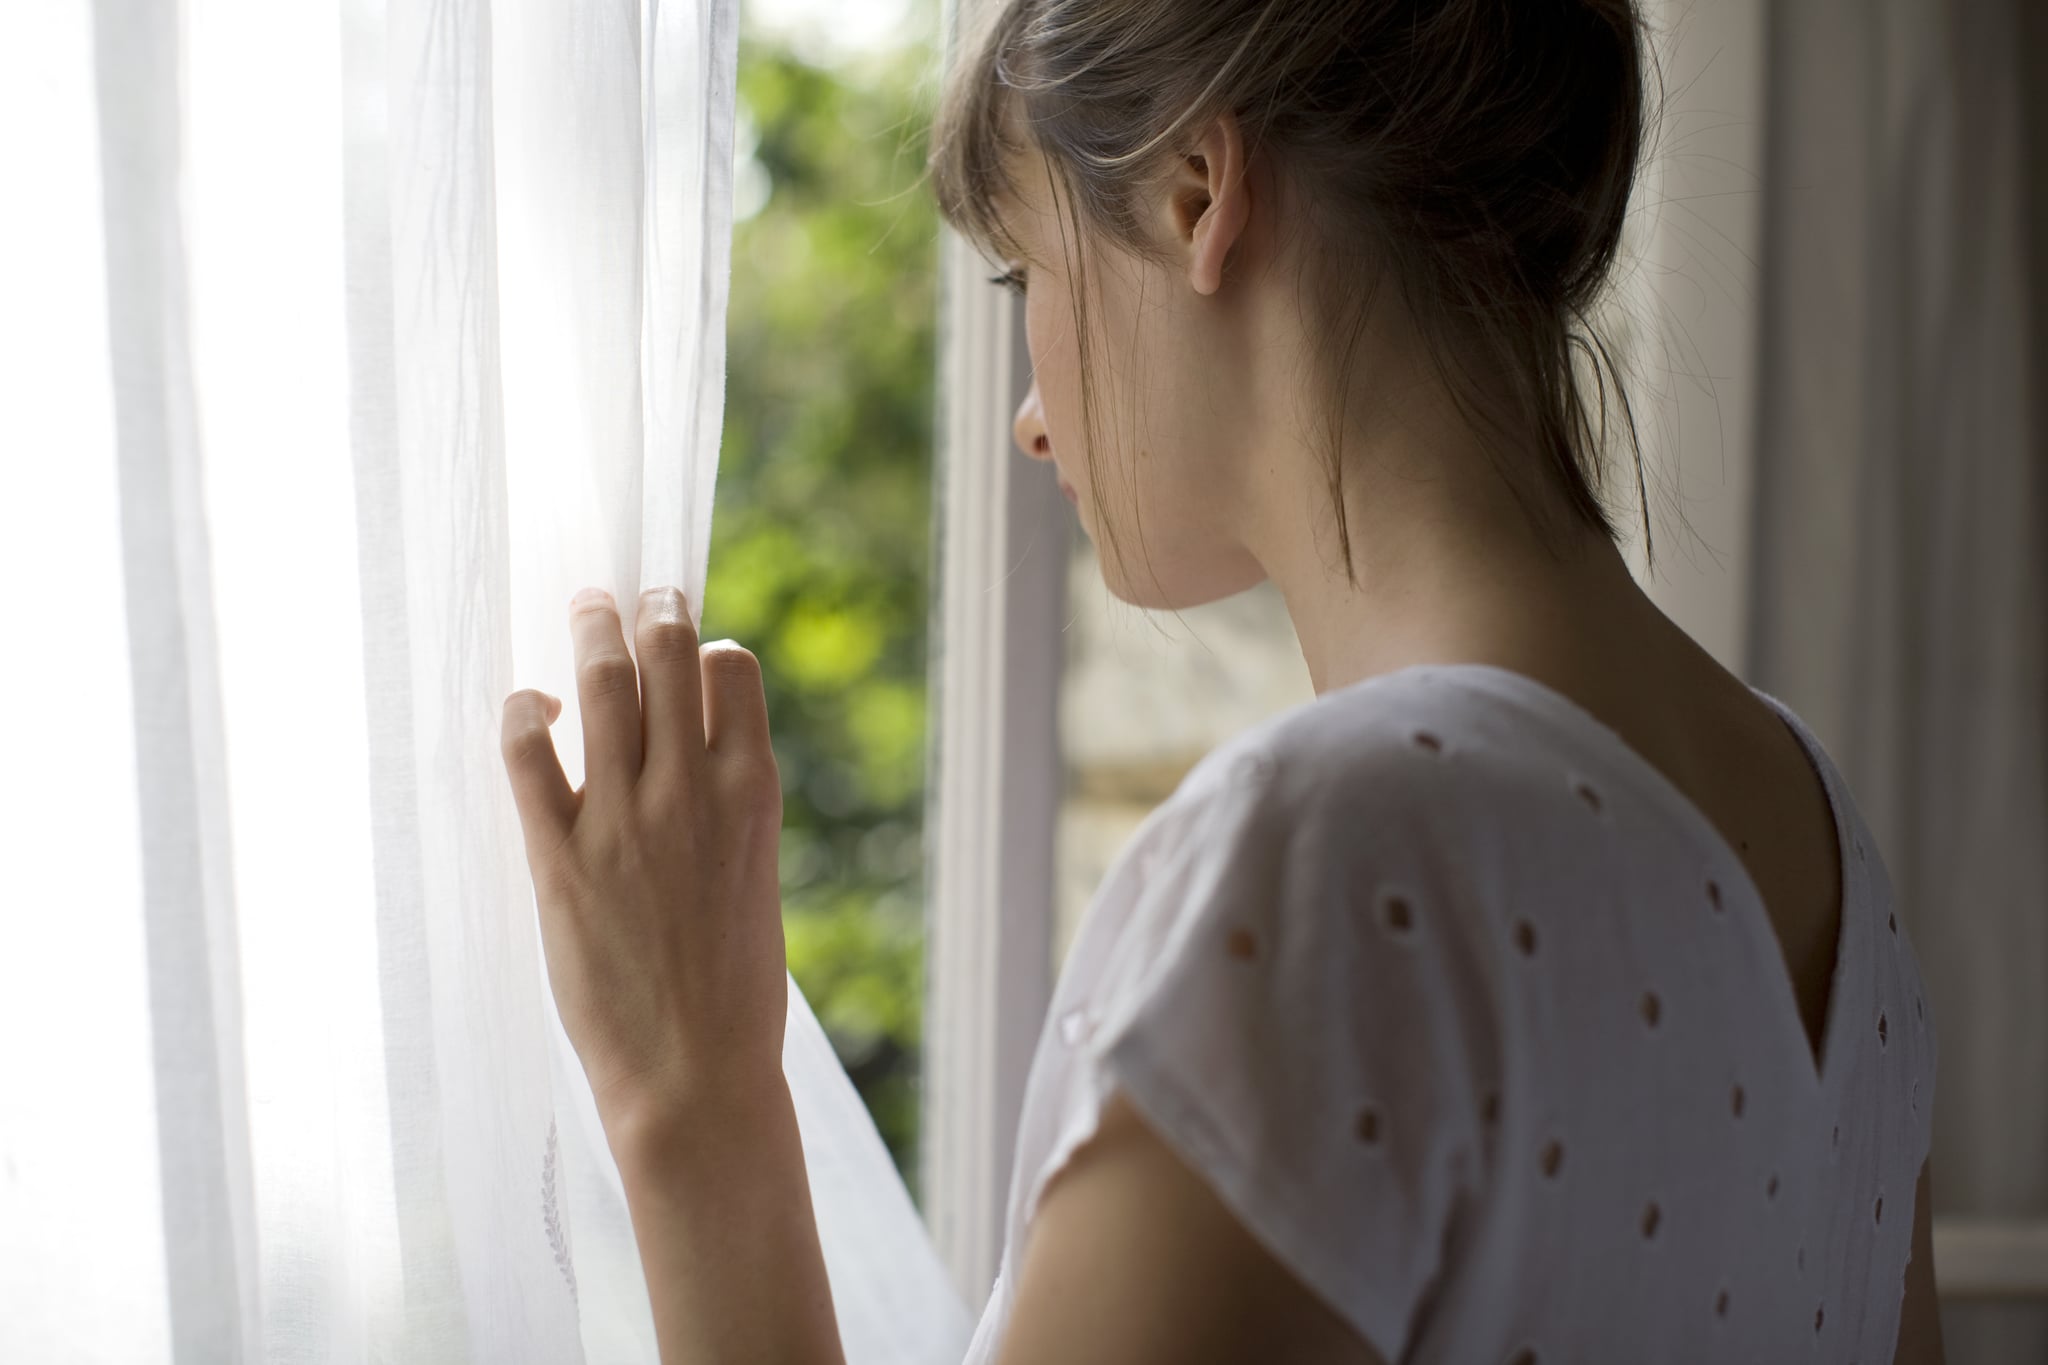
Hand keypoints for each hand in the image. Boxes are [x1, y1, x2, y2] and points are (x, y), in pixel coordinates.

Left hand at [500, 585, 788, 1130]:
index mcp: (752, 793)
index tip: (690, 647)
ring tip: (585, 609)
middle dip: (652, 607)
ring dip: (591, 631)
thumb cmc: (735, 988)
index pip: (732, 669)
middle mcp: (689, 789)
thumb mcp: (756, 875)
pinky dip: (526, 709)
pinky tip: (535, 708)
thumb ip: (726, 807)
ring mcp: (622, 818)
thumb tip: (691, 752)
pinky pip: (528, 751)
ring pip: (602, 682)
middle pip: (668, 651)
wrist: (694, 1074)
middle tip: (637, 594)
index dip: (709, 647)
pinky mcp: (558, 856)